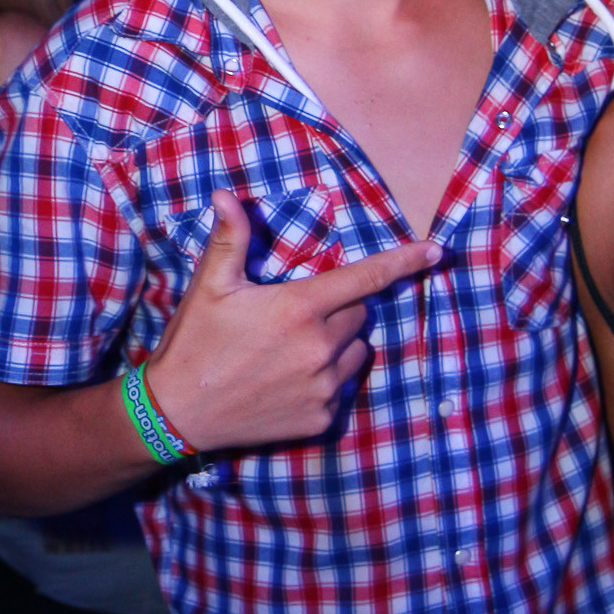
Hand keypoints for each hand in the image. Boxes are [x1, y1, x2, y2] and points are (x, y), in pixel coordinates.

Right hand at [145, 189, 439, 452]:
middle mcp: (320, 348)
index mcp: (299, 309)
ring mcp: (324, 387)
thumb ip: (230, 238)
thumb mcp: (210, 286)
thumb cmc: (194, 343)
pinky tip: (287, 383)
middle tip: (295, 318)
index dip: (405, 261)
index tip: (436, 251)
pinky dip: (326, 382)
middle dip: (338, 310)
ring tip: (290, 352)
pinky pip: (342, 389)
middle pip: (359, 315)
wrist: (177, 413)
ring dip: (338, 347)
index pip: (365, 278)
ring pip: (356, 353)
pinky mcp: (321, 419)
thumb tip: (226, 194)